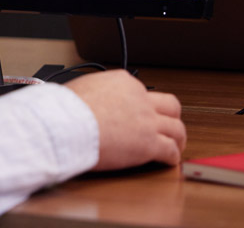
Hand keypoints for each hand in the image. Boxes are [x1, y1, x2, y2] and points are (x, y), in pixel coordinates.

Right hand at [64, 69, 185, 170]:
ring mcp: (147, 121)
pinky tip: (166, 161)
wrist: (66, 122)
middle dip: (171, 116)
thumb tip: (87, 100)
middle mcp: (139, 98)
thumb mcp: (81, 88)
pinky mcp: (149, 144)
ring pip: (177, 128)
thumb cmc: (65, 108)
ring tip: (174, 146)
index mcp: (122, 82)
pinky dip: (171, 157)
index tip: (138, 114)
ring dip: (177, 138)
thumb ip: (94, 92)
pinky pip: (171, 151)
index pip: (141, 91)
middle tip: (166, 126)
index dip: (142, 105)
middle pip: (170, 105)